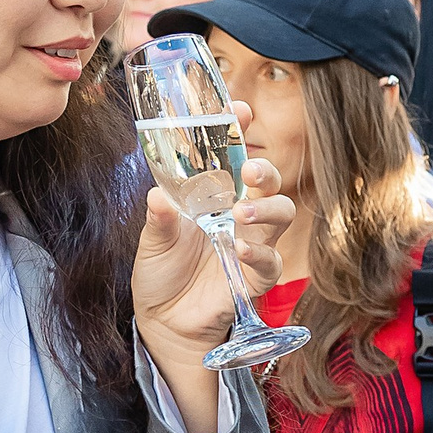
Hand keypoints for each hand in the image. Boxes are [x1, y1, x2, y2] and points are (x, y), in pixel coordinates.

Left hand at [132, 155, 292, 421]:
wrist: (164, 322)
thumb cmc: (160, 273)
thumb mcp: (151, 239)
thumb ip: (159, 217)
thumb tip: (159, 197)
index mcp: (213, 196)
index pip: (232, 155)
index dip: (238, 130)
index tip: (238, 110)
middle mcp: (237, 215)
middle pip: (269, 181)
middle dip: (265, 169)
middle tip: (248, 170)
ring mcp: (251, 243)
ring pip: (281, 213)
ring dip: (267, 207)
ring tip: (240, 212)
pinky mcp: (255, 276)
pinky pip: (271, 260)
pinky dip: (259, 252)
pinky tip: (239, 248)